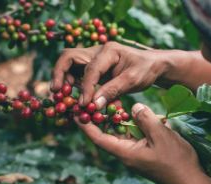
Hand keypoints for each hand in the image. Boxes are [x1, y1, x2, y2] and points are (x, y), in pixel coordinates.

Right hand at [52, 42, 170, 108]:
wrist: (154, 65)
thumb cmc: (146, 70)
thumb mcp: (133, 80)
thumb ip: (113, 91)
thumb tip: (94, 105)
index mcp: (109, 51)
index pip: (90, 69)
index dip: (85, 88)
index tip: (84, 104)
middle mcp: (98, 51)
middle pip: (69, 57)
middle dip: (60, 74)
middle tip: (56, 92)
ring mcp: (95, 58)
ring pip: (70, 65)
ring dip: (64, 79)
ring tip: (63, 96)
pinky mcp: (95, 67)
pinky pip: (78, 73)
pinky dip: (74, 84)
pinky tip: (76, 97)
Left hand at [74, 103, 202, 183]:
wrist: (191, 180)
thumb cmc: (175, 161)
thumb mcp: (160, 136)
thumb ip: (145, 119)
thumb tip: (134, 107)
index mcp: (125, 152)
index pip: (99, 138)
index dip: (86, 125)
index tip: (77, 112)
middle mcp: (127, 153)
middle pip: (109, 134)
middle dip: (102, 117)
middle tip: (97, 100)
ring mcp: (137, 153)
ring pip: (123, 133)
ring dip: (120, 120)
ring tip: (116, 103)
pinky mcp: (146, 152)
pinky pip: (135, 136)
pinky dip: (135, 125)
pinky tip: (140, 115)